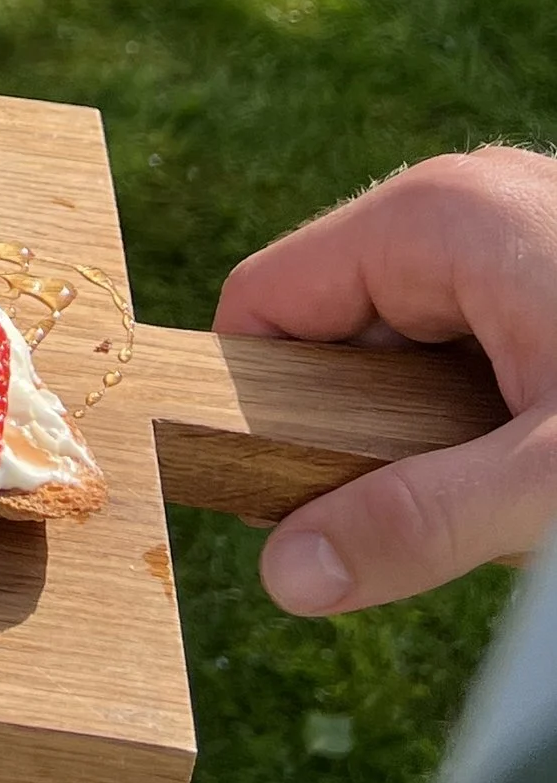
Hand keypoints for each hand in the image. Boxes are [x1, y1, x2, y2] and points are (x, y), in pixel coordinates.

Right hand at [214, 148, 556, 613]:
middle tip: (467, 515)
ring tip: (530, 495)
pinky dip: (499, 422)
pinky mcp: (550, 267)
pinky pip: (476, 350)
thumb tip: (285, 578)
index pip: (263, 304)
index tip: (296, 508)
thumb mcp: (556, 477)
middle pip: (338, 339)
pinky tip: (552, 466)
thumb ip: (423, 523)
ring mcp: (513, 230)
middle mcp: (461, 205)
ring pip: (412, 357)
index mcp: (431, 217)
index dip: (255, 412)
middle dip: (380, 442)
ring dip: (448, 443)